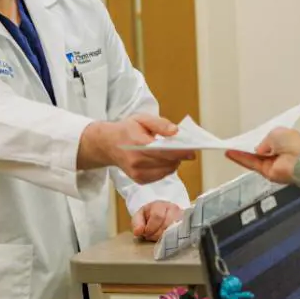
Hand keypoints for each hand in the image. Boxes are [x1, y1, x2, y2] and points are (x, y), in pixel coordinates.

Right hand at [78, 114, 194, 184]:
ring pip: (166, 171)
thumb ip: (160, 124)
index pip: (163, 151)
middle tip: (186, 149)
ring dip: (174, 163)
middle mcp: (136, 161)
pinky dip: (166, 169)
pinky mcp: (139, 180)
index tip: (192, 150)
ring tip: (173, 153)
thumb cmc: (126, 130)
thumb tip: (175, 132)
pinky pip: (160, 176)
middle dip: (180, 157)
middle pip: (167, 162)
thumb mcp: (142, 119)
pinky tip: (163, 160)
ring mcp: (137, 173)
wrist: (107, 144)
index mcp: (137, 143)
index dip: (180, 152)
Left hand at [132, 201, 183, 240]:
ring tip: (158, 237)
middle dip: (157, 234)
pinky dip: (173, 238)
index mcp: (159, 205)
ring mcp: (182, 216)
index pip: (157, 216)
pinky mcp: (186, 223)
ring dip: (164, 237)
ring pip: (175, 230)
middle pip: (167, 224)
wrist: (162, 213)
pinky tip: (167, 239)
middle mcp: (173, 208)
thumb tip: (138, 232)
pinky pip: (182, 232)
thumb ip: (136, 224)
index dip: (151, 228)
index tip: (146, 233)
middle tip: (152, 236)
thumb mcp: (139, 217)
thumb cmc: (149, 216)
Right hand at [224, 127, 299, 184]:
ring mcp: (271, 164)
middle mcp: (277, 154)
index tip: (246, 138)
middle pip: (258, 152)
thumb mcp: (276, 133)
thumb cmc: (292, 143)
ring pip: (253, 158)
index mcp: (283, 142)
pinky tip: (230, 153)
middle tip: (233, 144)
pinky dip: (241, 159)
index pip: (268, 142)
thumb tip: (259, 151)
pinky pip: (252, 164)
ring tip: (227, 148)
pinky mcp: (266, 172)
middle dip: (247, 148)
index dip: (257, 140)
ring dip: (240, 153)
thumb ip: (265, 141)